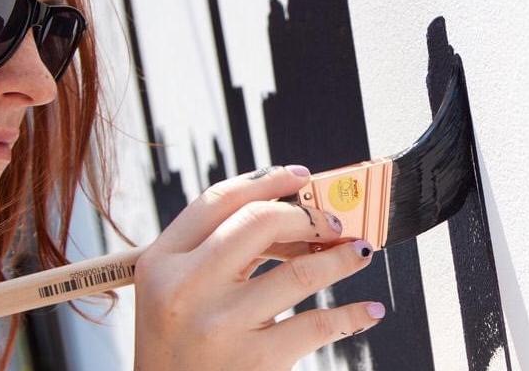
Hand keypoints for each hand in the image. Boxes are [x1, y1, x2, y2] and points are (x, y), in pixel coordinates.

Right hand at [132, 165, 383, 369]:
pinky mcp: (254, 360)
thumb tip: (290, 218)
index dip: (264, 182)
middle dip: (307, 216)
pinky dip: (351, 314)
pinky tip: (368, 310)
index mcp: (160, 263)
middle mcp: (186, 288)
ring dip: (341, 257)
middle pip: (257, 223)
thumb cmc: (177, 349)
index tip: (298, 177)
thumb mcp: (169, 294)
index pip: (216, 202)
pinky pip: (317, 325)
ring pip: (299, 271)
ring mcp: (220, 324)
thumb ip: (211, 254)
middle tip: (333, 221)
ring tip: (361, 251)